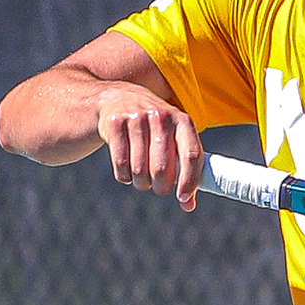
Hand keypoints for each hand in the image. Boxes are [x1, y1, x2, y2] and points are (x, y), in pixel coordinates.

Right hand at [95, 84, 203, 209]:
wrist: (113, 99)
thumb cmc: (151, 127)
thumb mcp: (172, 138)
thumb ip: (184, 168)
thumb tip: (188, 206)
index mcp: (182, 120)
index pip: (191, 155)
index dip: (189, 181)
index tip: (183, 199)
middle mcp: (160, 116)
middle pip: (162, 168)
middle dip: (161, 187)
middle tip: (158, 187)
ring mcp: (136, 118)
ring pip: (140, 170)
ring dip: (141, 183)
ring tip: (141, 176)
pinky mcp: (114, 124)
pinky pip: (121, 166)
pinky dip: (124, 176)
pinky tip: (126, 168)